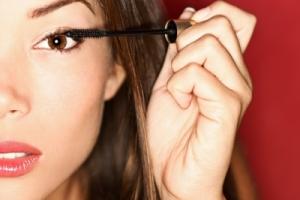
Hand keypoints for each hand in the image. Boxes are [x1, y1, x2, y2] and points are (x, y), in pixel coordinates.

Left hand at [146, 1, 256, 198]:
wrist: (173, 171)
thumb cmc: (172, 131)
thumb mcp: (169, 81)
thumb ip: (179, 51)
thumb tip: (189, 16)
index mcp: (227, 68)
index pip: (235, 19)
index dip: (210, 14)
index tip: (186, 33)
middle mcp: (238, 76)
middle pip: (220, 23)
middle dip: (186, 40)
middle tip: (178, 70)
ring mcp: (236, 90)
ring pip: (208, 44)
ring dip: (180, 65)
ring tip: (180, 92)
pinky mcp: (228, 107)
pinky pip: (197, 74)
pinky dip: (178, 86)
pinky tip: (182, 104)